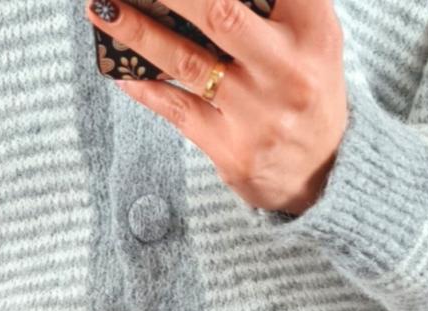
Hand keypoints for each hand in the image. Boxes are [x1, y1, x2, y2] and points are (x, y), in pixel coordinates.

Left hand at [89, 0, 347, 216]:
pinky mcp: (234, 150)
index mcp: (314, 33)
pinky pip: (178, 110)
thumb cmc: (304, 86)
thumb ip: (275, 0)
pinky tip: (118, 68)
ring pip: (187, 61)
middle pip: (219, 12)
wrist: (326, 176)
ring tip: (101, 6)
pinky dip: (144, 86)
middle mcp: (290, 73)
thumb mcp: (310, 35)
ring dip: (136, 29)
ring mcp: (260, 116)